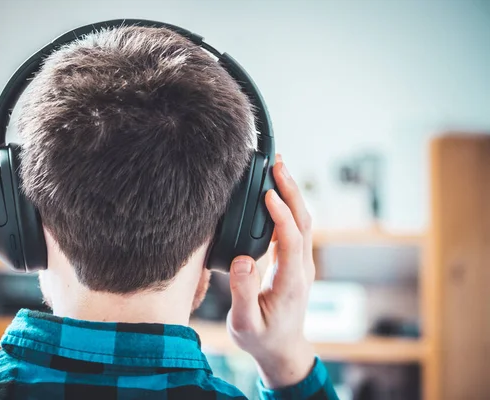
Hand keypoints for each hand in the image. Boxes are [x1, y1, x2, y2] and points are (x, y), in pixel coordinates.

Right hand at [227, 154, 315, 388]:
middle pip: (303, 221)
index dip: (281, 215)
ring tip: (277, 169)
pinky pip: (295, 227)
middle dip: (292, 191)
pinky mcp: (295, 261)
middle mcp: (301, 268)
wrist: (282, 348)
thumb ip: (243, 294)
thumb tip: (242, 260)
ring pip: (303, 221)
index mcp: (290, 282)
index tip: (268, 193)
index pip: (292, 239)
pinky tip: (275, 193)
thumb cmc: (261, 338)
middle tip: (277, 164)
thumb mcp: (245, 324)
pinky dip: (287, 205)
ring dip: (292, 194)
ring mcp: (301, 264)